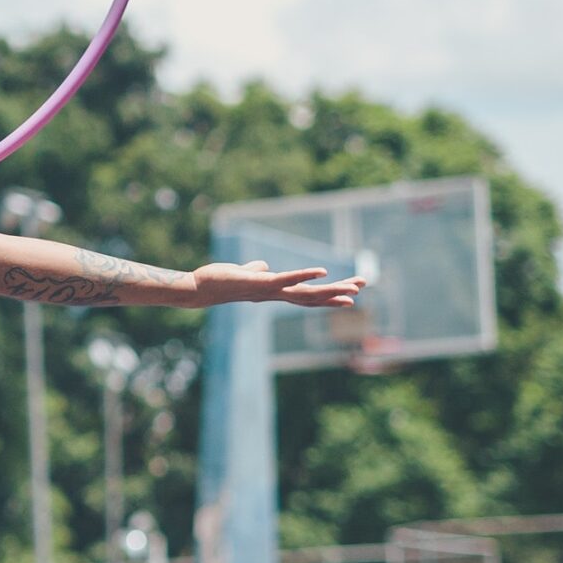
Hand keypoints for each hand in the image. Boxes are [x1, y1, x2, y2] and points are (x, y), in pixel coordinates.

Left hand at [189, 260, 367, 308]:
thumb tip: (263, 265)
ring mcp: (269, 291)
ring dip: (330, 290)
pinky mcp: (260, 283)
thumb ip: (256, 269)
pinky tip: (322, 272)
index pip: (307, 294)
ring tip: (353, 289)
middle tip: (363, 286)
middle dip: (339, 293)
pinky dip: (304, 276)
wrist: (200, 288)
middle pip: (313, 297)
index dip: (330, 294)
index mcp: (275, 292)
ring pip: (306, 293)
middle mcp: (276, 295)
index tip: (352, 292)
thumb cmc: (221, 281)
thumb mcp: (244, 273)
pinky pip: (286, 280)